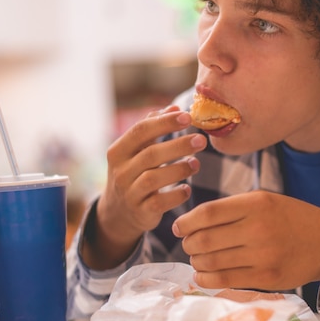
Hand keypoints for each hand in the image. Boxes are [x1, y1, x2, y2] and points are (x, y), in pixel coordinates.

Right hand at [83, 106, 207, 268]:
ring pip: (154, 178)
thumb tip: (174, 107)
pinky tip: (187, 188)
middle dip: (179, 146)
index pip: (141, 131)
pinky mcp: (140, 212)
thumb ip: (152, 128)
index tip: (188, 117)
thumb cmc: (133, 173)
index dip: (165, 122)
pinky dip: (176, 195)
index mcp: (118, 151)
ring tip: (196, 163)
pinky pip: (160, 202)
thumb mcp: (134, 151)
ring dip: (179, 169)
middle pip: (151, 154)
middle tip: (201, 140)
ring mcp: (129, 193)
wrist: (118, 213)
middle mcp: (120, 171)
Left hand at [172, 191, 319, 290]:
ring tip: (198, 259)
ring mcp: (262, 255)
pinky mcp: (265, 278)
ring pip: (211, 262)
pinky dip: (206, 279)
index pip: (207, 213)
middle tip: (188, 244)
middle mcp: (257, 228)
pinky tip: (203, 275)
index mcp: (255, 203)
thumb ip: (231, 208)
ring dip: (196, 262)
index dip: (186, 221)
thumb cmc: (290, 217)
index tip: (179, 227)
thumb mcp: (264, 199)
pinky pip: (225, 280)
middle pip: (204, 239)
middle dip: (188, 243)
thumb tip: (193, 222)